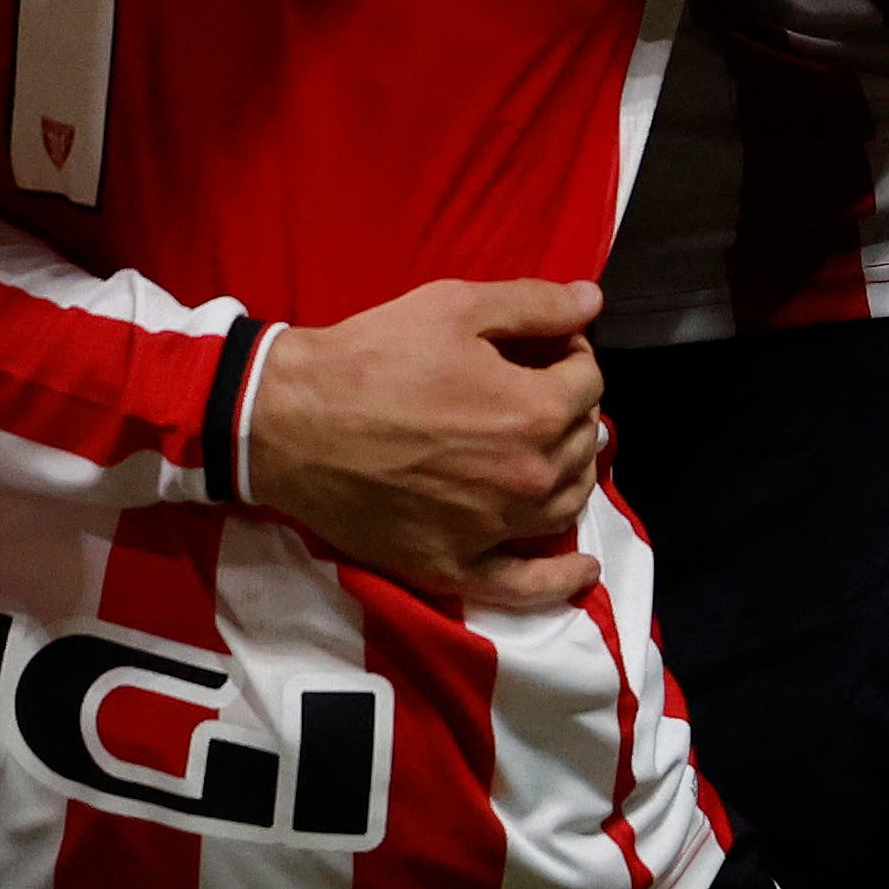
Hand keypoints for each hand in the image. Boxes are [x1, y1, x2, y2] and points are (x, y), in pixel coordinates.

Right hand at [245, 276, 606, 611]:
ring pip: (566, 505)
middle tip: (535, 388)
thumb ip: (535, 304)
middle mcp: (528, 478)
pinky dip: (561, 580)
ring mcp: (493, 530)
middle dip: (570, 407)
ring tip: (552, 449)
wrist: (295, 421)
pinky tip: (582, 572)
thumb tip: (593, 301)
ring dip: (572, 472)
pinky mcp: (455, 568)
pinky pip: (525, 587)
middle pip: (582, 442)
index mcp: (534, 411)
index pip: (588, 381)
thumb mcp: (456, 306)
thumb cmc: (375, 356)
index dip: (571, 352)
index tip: (543, 346)